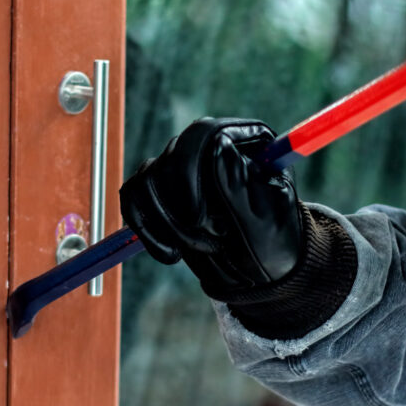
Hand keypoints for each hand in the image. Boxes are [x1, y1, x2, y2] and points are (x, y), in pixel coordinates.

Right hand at [119, 117, 303, 298]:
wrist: (261, 272)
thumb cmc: (272, 244)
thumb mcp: (262, 219)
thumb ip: (238, 182)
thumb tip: (218, 142)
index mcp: (248, 142)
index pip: (204, 133)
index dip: (189, 170)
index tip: (197, 220)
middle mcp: (213, 145)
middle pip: (173, 155)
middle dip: (179, 207)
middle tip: (206, 242)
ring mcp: (184, 165)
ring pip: (148, 177)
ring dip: (165, 223)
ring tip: (194, 251)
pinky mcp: (162, 189)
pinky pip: (133, 194)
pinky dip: (144, 227)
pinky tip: (169, 253)